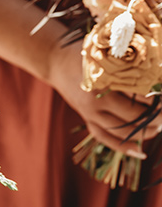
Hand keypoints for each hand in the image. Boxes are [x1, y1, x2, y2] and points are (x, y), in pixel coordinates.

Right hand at [48, 41, 161, 157]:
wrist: (55, 60)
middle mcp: (95, 102)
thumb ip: (128, 67)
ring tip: (157, 129)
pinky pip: (105, 137)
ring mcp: (89, 113)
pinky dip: (122, 147)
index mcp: (102, 83)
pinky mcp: (86, 118)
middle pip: (132, 116)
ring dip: (143, 133)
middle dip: (154, 118)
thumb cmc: (85, 54)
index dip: (156, 100)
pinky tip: (139, 152)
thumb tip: (157, 83)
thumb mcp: (107, 56)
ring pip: (121, 131)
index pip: (138, 96)